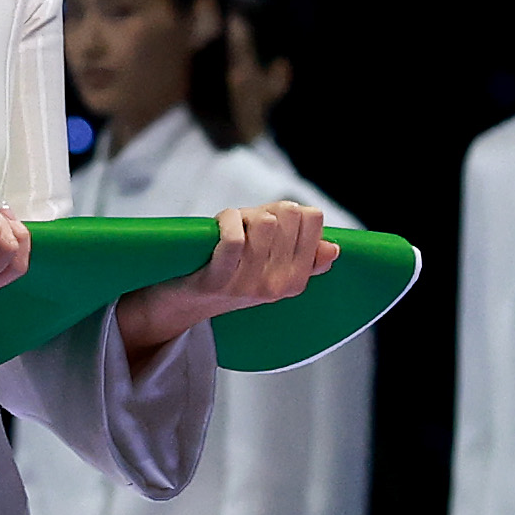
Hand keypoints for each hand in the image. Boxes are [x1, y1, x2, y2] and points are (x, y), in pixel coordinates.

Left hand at [117, 198, 338, 362]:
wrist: (182, 304)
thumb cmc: (226, 272)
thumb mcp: (269, 265)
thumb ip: (302, 254)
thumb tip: (333, 249)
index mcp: (297, 279)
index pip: (313, 218)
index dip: (288, 210)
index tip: (269, 225)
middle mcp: (279, 285)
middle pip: (290, 214)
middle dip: (265, 210)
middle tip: (246, 228)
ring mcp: (251, 285)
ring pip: (265, 222)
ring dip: (243, 215)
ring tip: (229, 230)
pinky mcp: (220, 281)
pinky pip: (235, 236)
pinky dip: (226, 221)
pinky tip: (218, 226)